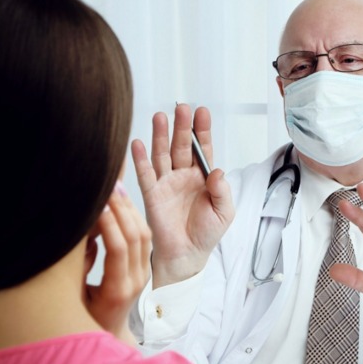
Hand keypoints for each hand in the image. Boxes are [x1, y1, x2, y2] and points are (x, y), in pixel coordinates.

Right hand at [84, 180, 151, 345]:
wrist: (109, 336)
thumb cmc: (84, 320)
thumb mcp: (75, 298)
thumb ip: (79, 269)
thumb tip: (83, 238)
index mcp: (118, 290)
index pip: (118, 249)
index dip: (109, 223)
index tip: (96, 202)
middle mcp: (136, 280)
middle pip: (135, 236)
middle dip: (121, 208)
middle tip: (108, 184)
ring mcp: (144, 274)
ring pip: (143, 234)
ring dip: (130, 208)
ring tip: (115, 186)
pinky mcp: (145, 268)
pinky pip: (144, 237)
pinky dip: (134, 216)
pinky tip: (121, 202)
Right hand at [131, 104, 234, 287]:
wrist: (187, 255)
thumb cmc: (207, 234)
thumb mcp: (224, 212)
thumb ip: (222, 191)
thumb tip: (217, 171)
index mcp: (203, 177)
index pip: (202, 148)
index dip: (201, 130)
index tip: (202, 112)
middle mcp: (183, 176)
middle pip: (181, 146)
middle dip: (182, 126)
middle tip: (182, 108)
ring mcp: (166, 183)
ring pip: (162, 154)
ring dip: (161, 136)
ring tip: (160, 117)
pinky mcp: (152, 195)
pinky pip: (145, 175)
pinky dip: (140, 159)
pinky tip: (137, 143)